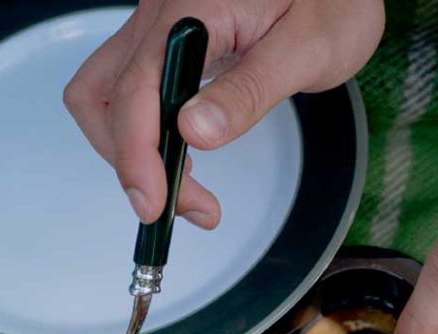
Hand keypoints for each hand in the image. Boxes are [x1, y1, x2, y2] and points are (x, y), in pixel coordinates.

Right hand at [64, 0, 383, 227]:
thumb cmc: (334, 2)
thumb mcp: (307, 52)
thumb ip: (249, 92)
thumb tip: (195, 133)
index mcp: (194, 11)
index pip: (137, 91)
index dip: (136, 155)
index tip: (154, 205)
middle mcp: (163, 14)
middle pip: (103, 95)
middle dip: (134, 163)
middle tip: (187, 208)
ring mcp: (162, 26)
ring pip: (110, 95)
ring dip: (135, 153)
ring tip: (190, 196)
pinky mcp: (173, 41)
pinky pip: (136, 91)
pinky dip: (148, 135)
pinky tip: (184, 163)